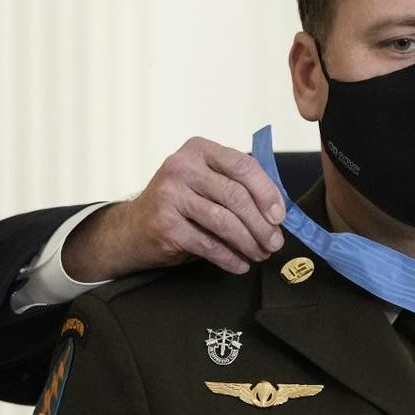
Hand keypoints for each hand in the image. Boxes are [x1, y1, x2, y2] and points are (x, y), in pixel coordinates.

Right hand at [62, 137, 286, 280]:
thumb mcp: (206, 182)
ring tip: (261, 254)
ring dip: (249, 243)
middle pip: (236, 196)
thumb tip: (279, 210)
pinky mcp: (165, 224)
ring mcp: (169, 194)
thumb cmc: (181, 203)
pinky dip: (229, 257)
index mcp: (198, 150)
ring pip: (225, 222)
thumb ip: (238, 185)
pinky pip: (208, 244)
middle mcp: (181, 166)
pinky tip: (240, 264)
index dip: (267, 192)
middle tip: (275, 243)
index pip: (243, 166)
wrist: (134, 228)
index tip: (281, 216)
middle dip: (262, 224)